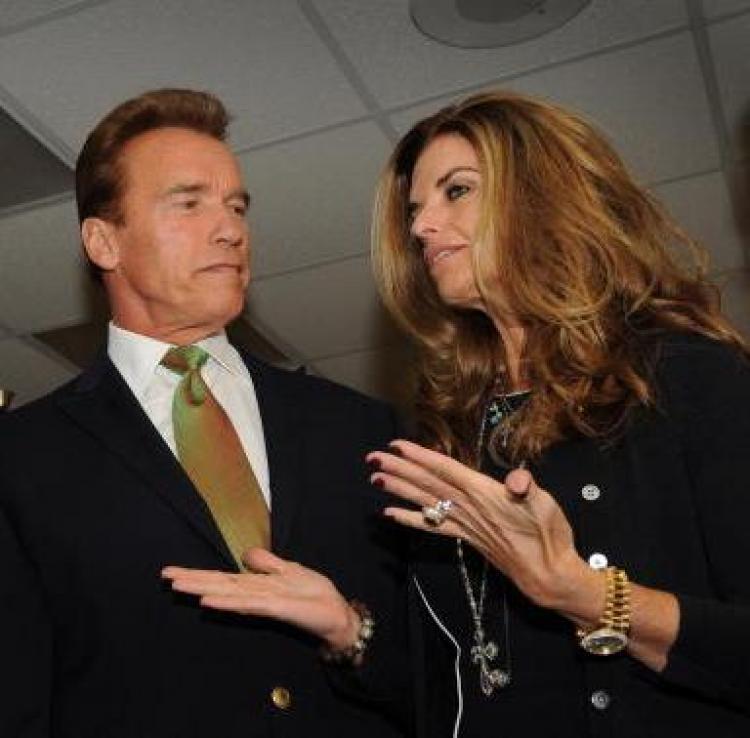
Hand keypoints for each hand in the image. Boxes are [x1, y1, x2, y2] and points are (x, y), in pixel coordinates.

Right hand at [162, 548, 359, 649]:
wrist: (336, 614)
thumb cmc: (313, 594)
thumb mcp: (290, 569)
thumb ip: (267, 562)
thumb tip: (244, 554)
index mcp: (257, 584)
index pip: (222, 577)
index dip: (198, 574)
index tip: (172, 571)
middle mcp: (255, 594)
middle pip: (219, 584)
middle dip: (192, 580)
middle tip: (165, 575)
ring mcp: (263, 601)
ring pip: (228, 593)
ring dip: (203, 589)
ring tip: (179, 584)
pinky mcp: (275, 608)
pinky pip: (248, 604)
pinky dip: (227, 603)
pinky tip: (209, 602)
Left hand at [368, 440, 600, 616]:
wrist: (548, 574)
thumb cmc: (549, 535)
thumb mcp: (546, 504)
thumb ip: (527, 488)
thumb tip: (516, 481)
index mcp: (483, 493)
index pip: (444, 469)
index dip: (420, 457)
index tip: (396, 445)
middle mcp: (468, 508)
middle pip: (426, 484)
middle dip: (399, 469)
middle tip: (372, 458)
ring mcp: (464, 524)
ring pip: (425, 502)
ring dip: (399, 490)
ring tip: (375, 479)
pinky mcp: (466, 537)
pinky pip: (432, 526)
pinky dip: (410, 519)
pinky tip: (391, 514)